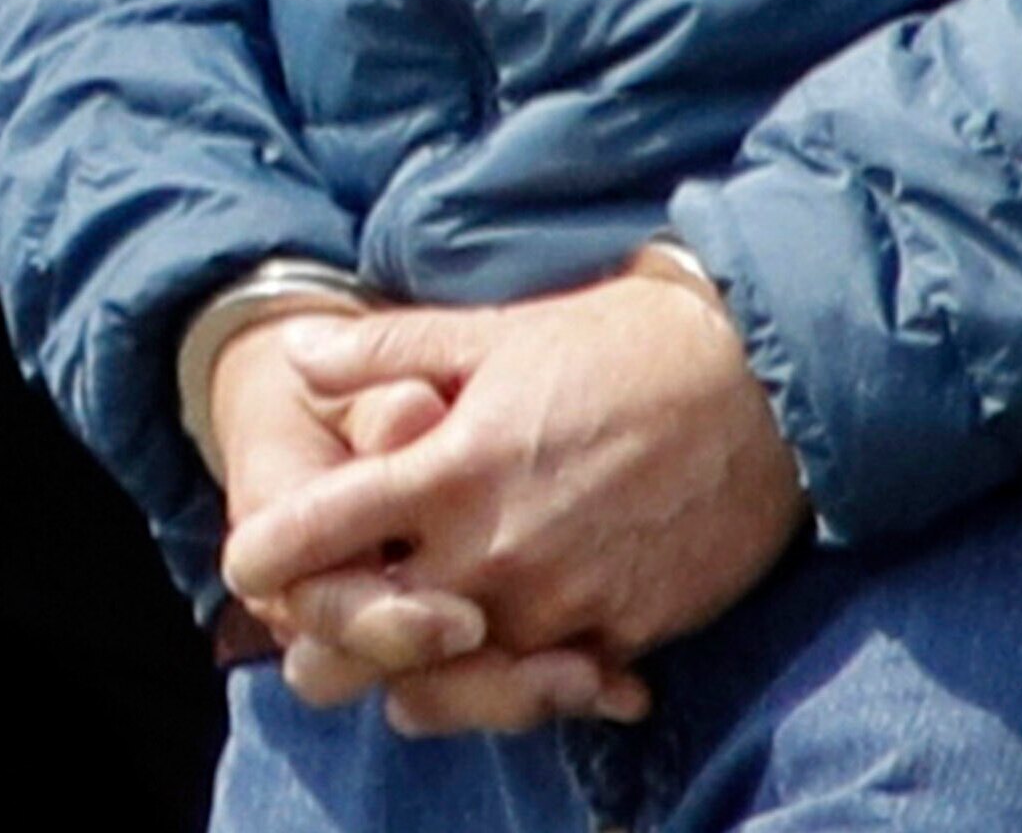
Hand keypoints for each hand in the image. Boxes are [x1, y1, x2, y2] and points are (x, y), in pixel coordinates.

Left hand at [222, 267, 808, 736]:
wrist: (766, 384)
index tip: (256, 559)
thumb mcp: (498, 330)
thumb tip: (296, 352)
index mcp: (449, 469)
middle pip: (362, 640)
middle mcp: (492, 551)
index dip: (267, 553)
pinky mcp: (619, 639)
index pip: (313, 536)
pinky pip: (542, 691)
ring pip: (447, 686)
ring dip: (424, 671)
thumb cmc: (623, 344)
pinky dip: (521, 680)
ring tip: (420, 646)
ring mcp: (558, 606)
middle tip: (331, 619)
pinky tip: (515, 653)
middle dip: (333, 636)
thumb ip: (387, 350)